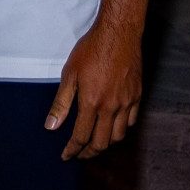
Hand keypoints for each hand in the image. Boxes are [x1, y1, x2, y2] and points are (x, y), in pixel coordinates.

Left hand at [44, 19, 142, 159]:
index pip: (81, 137)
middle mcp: (112, 107)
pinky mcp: (137, 96)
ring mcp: (127, 103)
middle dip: (89, 152)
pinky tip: (113, 127)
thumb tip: (51, 126)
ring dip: (106, 144)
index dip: (72, 150)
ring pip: (119, 135)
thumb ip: (61, 103)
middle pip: (102, 142)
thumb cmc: (91, 50)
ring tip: (95, 143)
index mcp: (92, 103)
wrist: (118, 34)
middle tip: (79, 154)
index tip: (66, 155)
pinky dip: (122, 129)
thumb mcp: (69, 74)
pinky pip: (132, 121)